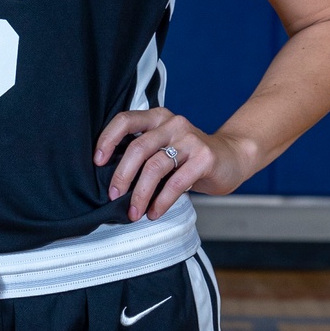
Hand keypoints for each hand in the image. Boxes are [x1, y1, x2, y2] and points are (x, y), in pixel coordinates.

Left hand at [94, 107, 255, 220]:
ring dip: (140, 194)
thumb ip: (143, 153)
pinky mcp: (204, 157)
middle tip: (114, 196)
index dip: (107, 139)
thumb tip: (111, 180)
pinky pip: (176, 182)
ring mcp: (190, 139)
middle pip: (138, 148)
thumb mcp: (164, 147)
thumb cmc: (190, 156)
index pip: (125, 120)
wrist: (232, 157)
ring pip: (155, 167)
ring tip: (134, 212)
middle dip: (122, 175)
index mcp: (157, 118)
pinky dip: (161, 201)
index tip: (97, 162)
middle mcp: (172, 124)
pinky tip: (154, 212)